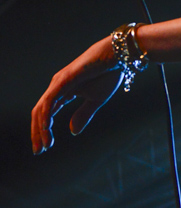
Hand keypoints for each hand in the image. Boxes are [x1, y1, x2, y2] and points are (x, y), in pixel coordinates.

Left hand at [31, 37, 122, 153]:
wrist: (117, 56)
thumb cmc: (108, 74)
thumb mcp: (95, 100)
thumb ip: (83, 115)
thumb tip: (72, 131)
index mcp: (63, 92)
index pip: (46, 114)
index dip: (43, 131)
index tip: (45, 149)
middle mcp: (57, 87)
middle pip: (39, 113)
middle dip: (37, 133)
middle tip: (38, 152)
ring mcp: (58, 82)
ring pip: (41, 109)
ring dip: (40, 129)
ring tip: (44, 145)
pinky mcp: (63, 80)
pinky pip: (49, 101)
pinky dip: (46, 116)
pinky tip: (46, 128)